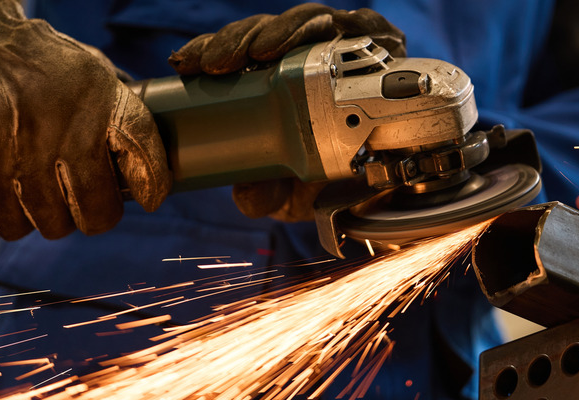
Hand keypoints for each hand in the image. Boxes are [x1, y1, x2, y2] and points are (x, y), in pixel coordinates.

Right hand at [0, 0, 170, 239]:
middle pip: (97, 212)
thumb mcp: (89, 70)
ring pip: (51, 224)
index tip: (150, 197)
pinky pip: (10, 221)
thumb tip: (148, 160)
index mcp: (98, 100)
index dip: (151, 183)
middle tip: (86, 203)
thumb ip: (118, 110)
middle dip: (94, 214)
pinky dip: (13, 212)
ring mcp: (20, 154)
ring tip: (43, 190)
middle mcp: (64, 130)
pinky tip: (12, 185)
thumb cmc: (35, 61)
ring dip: (50, 215)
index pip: (141, 152)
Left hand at [167, 3, 404, 220]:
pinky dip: (342, 28)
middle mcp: (308, 61)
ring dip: (281, 31)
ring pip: (308, 22)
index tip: (186, 64)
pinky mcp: (382, 44)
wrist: (392, 178)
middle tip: (217, 62)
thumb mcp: (292, 192)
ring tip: (260, 51)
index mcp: (276, 84)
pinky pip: (363, 27)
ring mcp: (344, 49)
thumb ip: (267, 192)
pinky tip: (331, 34)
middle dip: (237, 40)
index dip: (209, 52)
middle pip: (267, 33)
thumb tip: (247, 197)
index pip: (238, 56)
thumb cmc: (333, 175)